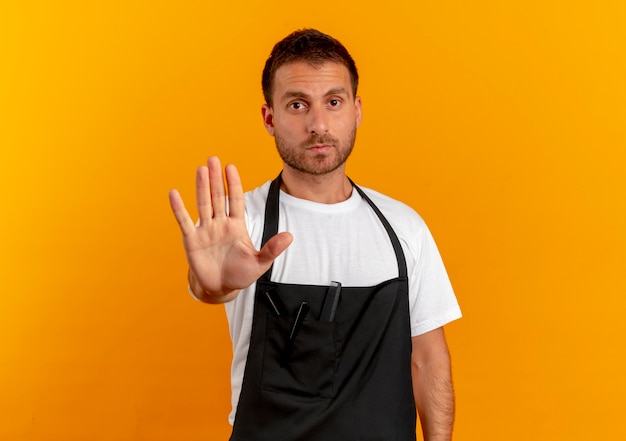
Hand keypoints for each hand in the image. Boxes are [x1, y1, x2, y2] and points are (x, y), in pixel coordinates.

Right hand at [169, 156, 292, 301]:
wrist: (221, 289)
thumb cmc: (241, 274)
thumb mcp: (260, 263)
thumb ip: (272, 249)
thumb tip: (289, 236)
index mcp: (237, 226)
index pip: (236, 200)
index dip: (234, 184)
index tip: (231, 167)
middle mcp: (220, 224)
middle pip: (218, 197)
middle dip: (216, 179)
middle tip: (213, 159)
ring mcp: (205, 231)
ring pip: (203, 204)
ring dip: (201, 187)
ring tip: (200, 170)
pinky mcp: (192, 241)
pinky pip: (184, 222)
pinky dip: (179, 208)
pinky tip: (174, 194)